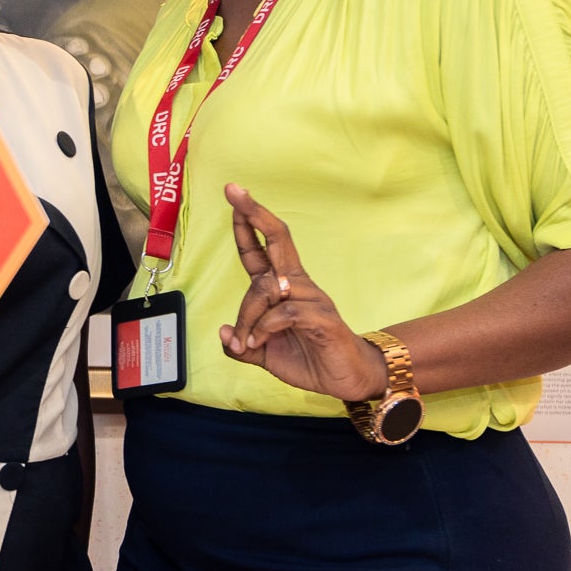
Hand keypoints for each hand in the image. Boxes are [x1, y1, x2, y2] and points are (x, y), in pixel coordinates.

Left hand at [215, 184, 389, 401]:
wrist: (346, 380)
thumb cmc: (309, 359)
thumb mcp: (264, 354)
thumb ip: (243, 344)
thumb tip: (224, 334)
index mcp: (283, 287)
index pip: (262, 249)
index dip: (248, 224)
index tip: (234, 195)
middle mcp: (298, 285)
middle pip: (278, 240)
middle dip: (254, 214)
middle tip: (234, 190)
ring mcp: (312, 298)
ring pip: (267, 288)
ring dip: (248, 316)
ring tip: (248, 342)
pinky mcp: (322, 317)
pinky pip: (284, 311)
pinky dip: (264, 327)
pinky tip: (259, 342)